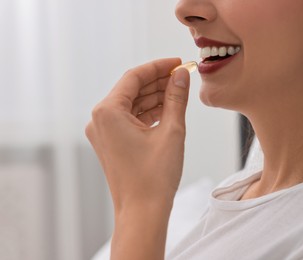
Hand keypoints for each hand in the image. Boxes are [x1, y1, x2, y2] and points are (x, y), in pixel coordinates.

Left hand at [85, 58, 189, 211]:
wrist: (142, 212)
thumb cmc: (155, 176)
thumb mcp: (171, 131)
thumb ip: (176, 98)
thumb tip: (181, 75)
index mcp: (108, 112)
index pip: (134, 77)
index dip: (159, 66)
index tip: (179, 62)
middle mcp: (100, 119)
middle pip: (131, 90)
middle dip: (158, 82)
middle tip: (182, 76)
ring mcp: (103, 132)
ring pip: (132, 105)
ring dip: (154, 97)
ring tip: (179, 91)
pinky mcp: (111, 142)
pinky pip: (130, 119)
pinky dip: (148, 113)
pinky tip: (167, 108)